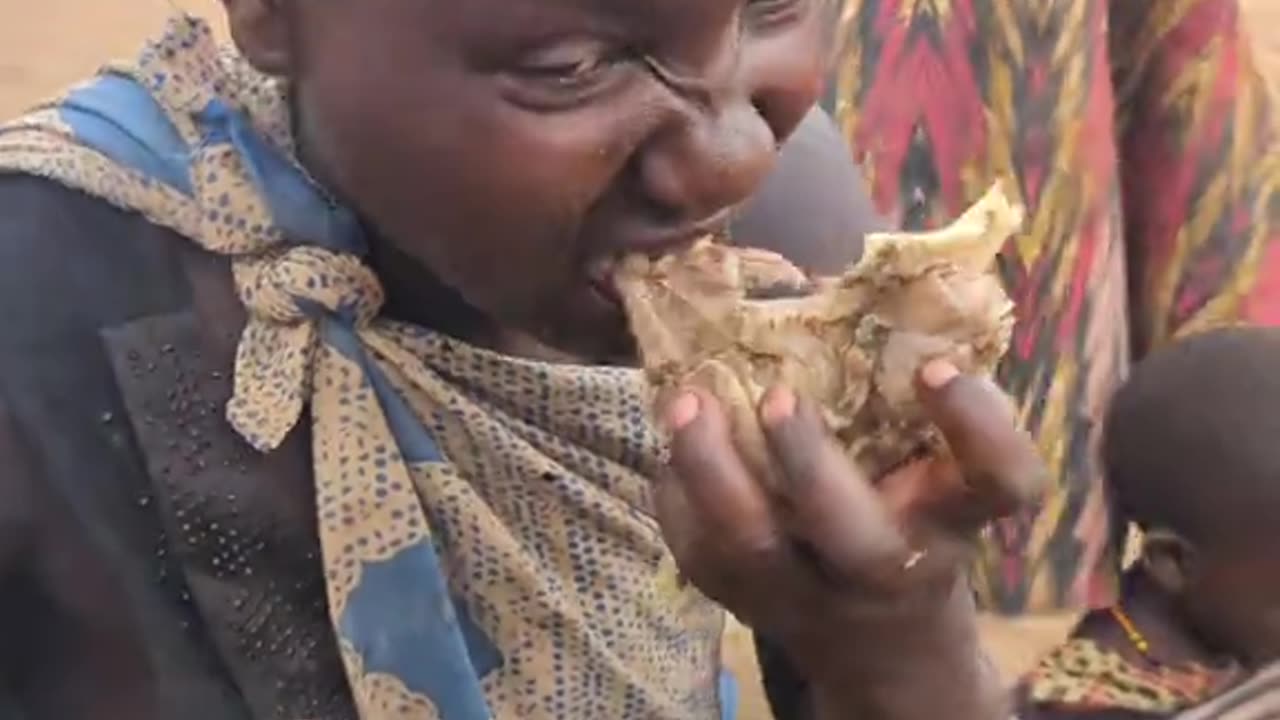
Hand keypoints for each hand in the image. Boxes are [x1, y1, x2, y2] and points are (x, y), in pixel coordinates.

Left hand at [655, 360, 1043, 719]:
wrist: (887, 649)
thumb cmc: (916, 526)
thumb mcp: (941, 476)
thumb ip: (914, 406)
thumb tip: (839, 289)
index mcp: (952, 521)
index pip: (997, 483)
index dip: (978, 426)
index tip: (936, 367)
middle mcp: (887, 566)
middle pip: (855, 537)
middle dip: (809, 462)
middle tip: (781, 394)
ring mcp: (810, 594)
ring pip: (751, 548)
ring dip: (712, 471)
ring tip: (686, 403)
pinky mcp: (747, 604)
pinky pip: (699, 553)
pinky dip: (678, 495)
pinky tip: (673, 446)